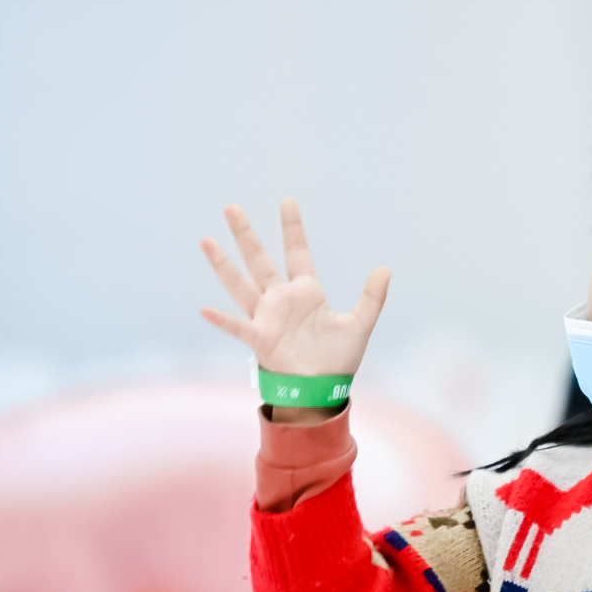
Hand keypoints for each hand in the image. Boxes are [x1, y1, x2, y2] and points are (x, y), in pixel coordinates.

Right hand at [200, 200, 389, 395]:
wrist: (322, 390)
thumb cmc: (337, 359)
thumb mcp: (360, 323)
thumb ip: (372, 296)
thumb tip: (385, 269)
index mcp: (306, 291)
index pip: (297, 251)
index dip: (292, 227)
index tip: (287, 201)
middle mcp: (281, 299)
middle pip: (259, 259)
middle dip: (246, 235)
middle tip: (231, 207)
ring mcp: (266, 317)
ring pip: (241, 284)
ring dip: (224, 264)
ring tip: (206, 240)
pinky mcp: (260, 339)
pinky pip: (238, 326)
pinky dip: (222, 320)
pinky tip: (206, 310)